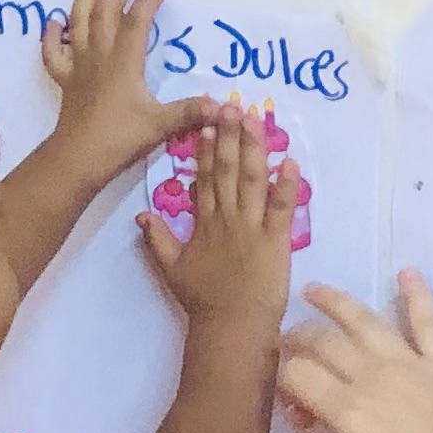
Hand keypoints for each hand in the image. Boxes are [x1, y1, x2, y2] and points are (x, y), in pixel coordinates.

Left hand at [42, 0, 207, 188]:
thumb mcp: (161, 125)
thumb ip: (191, 111)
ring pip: (79, 19)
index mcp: (124, 62)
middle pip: (106, 9)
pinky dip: (53, 34)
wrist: (78, 158)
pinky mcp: (65, 81)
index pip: (137, 21)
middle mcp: (99, 55)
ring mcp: (79, 66)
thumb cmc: (120, 139)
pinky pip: (54, 53)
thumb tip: (225, 106)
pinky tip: (55, 20)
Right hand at [142, 104, 297, 329]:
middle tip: (231, 106)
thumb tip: (141, 216)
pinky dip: (287, 185)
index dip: (206, 149)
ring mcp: (251, 227)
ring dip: (253, 148)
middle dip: (229, 136)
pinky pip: (281, 208)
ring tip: (254, 120)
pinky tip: (291, 161)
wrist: (230, 326)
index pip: (204, 178)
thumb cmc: (203, 301)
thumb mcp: (171, 269)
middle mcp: (226, 218)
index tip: (207, 122)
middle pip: (227, 170)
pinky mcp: (275, 241)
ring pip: (251, 180)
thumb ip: (157, 240)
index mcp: (204, 223)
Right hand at [278, 272, 432, 432]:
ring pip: (364, 319)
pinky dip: (416, 292)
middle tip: (286, 343)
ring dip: (335, 301)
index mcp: (349, 411)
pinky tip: (406, 272)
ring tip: (313, 289)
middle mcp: (372, 375)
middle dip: (297, 338)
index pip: (298, 376)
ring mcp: (409, 361)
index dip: (283, 383)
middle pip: (323, 341)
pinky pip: (426, 318)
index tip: (293, 408)